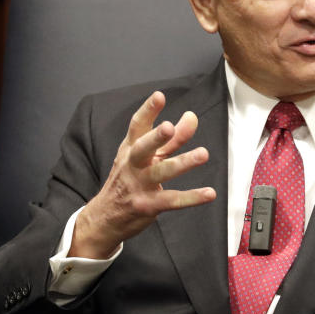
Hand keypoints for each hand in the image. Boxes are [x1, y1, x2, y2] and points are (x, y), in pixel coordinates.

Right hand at [70, 91, 216, 258]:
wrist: (104, 217)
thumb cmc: (130, 180)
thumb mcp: (147, 157)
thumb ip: (172, 139)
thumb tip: (192, 117)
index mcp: (130, 148)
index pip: (137, 126)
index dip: (147, 110)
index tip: (159, 96)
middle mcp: (132, 165)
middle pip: (142, 148)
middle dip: (155, 137)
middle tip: (169, 127)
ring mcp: (138, 185)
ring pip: (160, 172)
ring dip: (182, 163)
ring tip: (203, 154)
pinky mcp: (147, 205)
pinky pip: (172, 200)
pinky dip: (192, 197)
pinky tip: (210, 193)